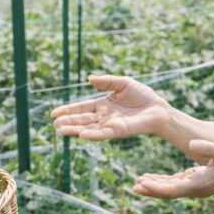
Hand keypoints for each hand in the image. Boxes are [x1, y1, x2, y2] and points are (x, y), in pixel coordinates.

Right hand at [51, 75, 170, 140]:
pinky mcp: (118, 131)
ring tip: (60, 130)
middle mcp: (104, 117)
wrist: (158, 108)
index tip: (54, 113)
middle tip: (54, 123)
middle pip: (82, 119)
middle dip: (68, 121)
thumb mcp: (123, 83)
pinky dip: (92, 135)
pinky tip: (81, 135)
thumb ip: (107, 81)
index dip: (68, 110)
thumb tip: (90, 79)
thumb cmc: (143, 95)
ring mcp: (110, 125)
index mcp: (103, 105)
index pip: (82, 108)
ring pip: (88, 128)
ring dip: (74, 129)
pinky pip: (103, 134)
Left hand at [132, 140, 213, 198]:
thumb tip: (190, 144)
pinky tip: (150, 178)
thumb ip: (208, 148)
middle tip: (133, 187)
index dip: (156, 187)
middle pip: (168, 192)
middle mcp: (195, 189)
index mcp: (200, 183)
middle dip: (150, 189)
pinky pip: (175, 184)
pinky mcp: (195, 182)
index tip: (142, 184)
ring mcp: (195, 187)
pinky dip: (162, 182)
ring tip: (137, 182)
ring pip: (169, 189)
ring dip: (153, 186)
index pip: (173, 189)